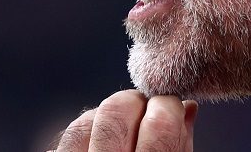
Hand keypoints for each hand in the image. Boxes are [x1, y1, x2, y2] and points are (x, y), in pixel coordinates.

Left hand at [52, 90, 197, 151]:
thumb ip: (179, 148)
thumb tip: (186, 108)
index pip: (158, 126)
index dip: (168, 106)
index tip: (173, 106)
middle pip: (115, 112)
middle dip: (136, 102)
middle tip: (148, 113)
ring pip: (83, 122)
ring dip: (108, 115)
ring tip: (125, 130)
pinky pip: (64, 140)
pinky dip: (86, 132)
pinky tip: (99, 142)